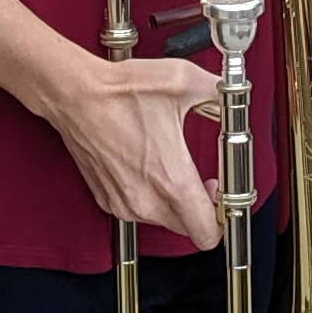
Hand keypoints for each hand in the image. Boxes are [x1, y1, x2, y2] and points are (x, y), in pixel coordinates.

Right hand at [39, 50, 226, 247]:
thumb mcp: (184, 81)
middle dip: (203, 210)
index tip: (226, 198)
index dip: (225, 218)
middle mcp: (146, 199)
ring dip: (176, 204)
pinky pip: (139, 211)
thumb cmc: (120, 90)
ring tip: (175, 171)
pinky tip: (150, 169)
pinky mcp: (107, 199)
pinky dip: (150, 198)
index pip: (208, 231)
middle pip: (190, 230)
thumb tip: (236, 99)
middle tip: (205, 182)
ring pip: (164, 221)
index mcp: (171, 179)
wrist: (75, 93)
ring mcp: (124, 202)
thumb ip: (222, 94)